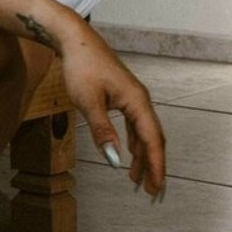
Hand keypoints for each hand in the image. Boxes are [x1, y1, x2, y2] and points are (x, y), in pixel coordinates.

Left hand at [57, 23, 165, 197]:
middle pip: (152, 138)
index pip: (152, 140)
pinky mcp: (123, 96)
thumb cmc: (81, 68)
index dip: (155, 165)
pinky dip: (134, 142)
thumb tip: (114, 159)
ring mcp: (132, 97)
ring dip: (142, 155)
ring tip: (137, 178)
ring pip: (144, 132)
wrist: (75, 41)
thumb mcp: (88, 102)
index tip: (156, 187)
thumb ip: (102, 131)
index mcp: (137, 102)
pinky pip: (134, 124)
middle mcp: (140, 100)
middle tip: (151, 190)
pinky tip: (130, 153)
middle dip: (153, 165)